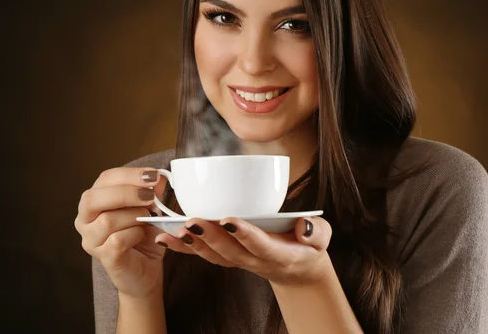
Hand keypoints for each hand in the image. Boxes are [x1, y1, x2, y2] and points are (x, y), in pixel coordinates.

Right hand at [74, 167, 167, 298]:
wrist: (147, 268)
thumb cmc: (145, 234)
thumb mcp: (151, 207)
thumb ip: (153, 191)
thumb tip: (159, 179)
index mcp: (96, 200)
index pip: (105, 179)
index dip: (129, 175)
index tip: (153, 175)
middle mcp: (85, 220)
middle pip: (93, 198)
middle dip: (126, 193)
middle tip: (150, 196)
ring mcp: (91, 240)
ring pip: (107, 220)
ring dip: (135, 216)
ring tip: (149, 219)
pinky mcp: (103, 257)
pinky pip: (117, 240)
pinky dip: (136, 234)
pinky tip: (142, 235)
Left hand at [155, 216, 331, 285]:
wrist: (298, 266)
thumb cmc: (308, 246)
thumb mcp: (321, 238)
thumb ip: (317, 232)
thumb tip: (304, 226)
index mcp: (280, 254)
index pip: (260, 245)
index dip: (244, 234)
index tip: (229, 219)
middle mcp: (256, 261)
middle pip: (231, 252)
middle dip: (210, 237)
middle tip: (193, 221)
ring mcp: (240, 261)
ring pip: (214, 256)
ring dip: (193, 244)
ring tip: (174, 230)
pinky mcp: (229, 257)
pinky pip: (205, 255)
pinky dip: (185, 248)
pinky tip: (166, 237)